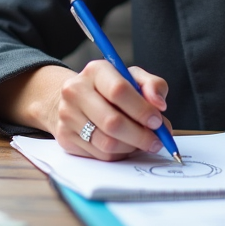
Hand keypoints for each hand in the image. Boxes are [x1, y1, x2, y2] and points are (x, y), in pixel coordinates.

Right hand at [0, 61, 172, 160]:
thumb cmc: (111, 89)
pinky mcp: (65, 137)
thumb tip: (159, 104)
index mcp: (95, 71)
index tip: (157, 121)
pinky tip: (125, 145)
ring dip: (131, 147)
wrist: (76, 100)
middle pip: (112, 121)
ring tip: (142, 142)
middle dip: (141, 135)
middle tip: (156, 140)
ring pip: (107, 143)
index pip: (119, 90)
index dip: (142, 109)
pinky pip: (100, 154)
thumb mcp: (134, 78)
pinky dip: (119, 154)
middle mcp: (75, 91)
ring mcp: (67, 115)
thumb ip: (153, 85)